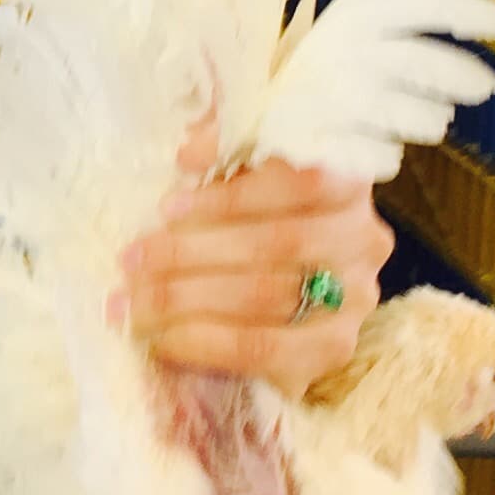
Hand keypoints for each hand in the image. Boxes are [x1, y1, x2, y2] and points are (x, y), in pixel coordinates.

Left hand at [115, 122, 390, 399]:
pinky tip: (162, 338)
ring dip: (186, 297)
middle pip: (276, 243)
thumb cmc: (251, 215)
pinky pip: (263, 348)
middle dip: (190, 251)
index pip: (302, 181)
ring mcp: (355, 299)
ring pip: (263, 295)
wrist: (277, 292)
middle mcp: (363, 240)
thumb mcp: (241, 169)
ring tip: (132, 299)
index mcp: (347, 184)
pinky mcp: (334, 348)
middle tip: (131, 258)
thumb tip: (192, 152)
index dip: (232, 194)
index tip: (168, 206)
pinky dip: (205, 343)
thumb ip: (224, 146)